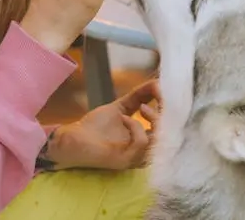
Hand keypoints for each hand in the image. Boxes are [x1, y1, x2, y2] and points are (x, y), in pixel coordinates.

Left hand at [45, 80, 160, 170]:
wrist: (73, 138)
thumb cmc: (95, 127)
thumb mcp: (121, 107)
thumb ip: (138, 97)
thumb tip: (156, 82)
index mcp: (145, 141)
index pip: (169, 129)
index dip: (171, 111)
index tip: (163, 92)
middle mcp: (143, 152)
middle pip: (169, 136)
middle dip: (166, 114)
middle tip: (158, 97)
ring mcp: (135, 158)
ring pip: (159, 141)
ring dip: (154, 119)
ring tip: (141, 108)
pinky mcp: (125, 160)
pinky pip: (142, 143)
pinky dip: (136, 127)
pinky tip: (124, 119)